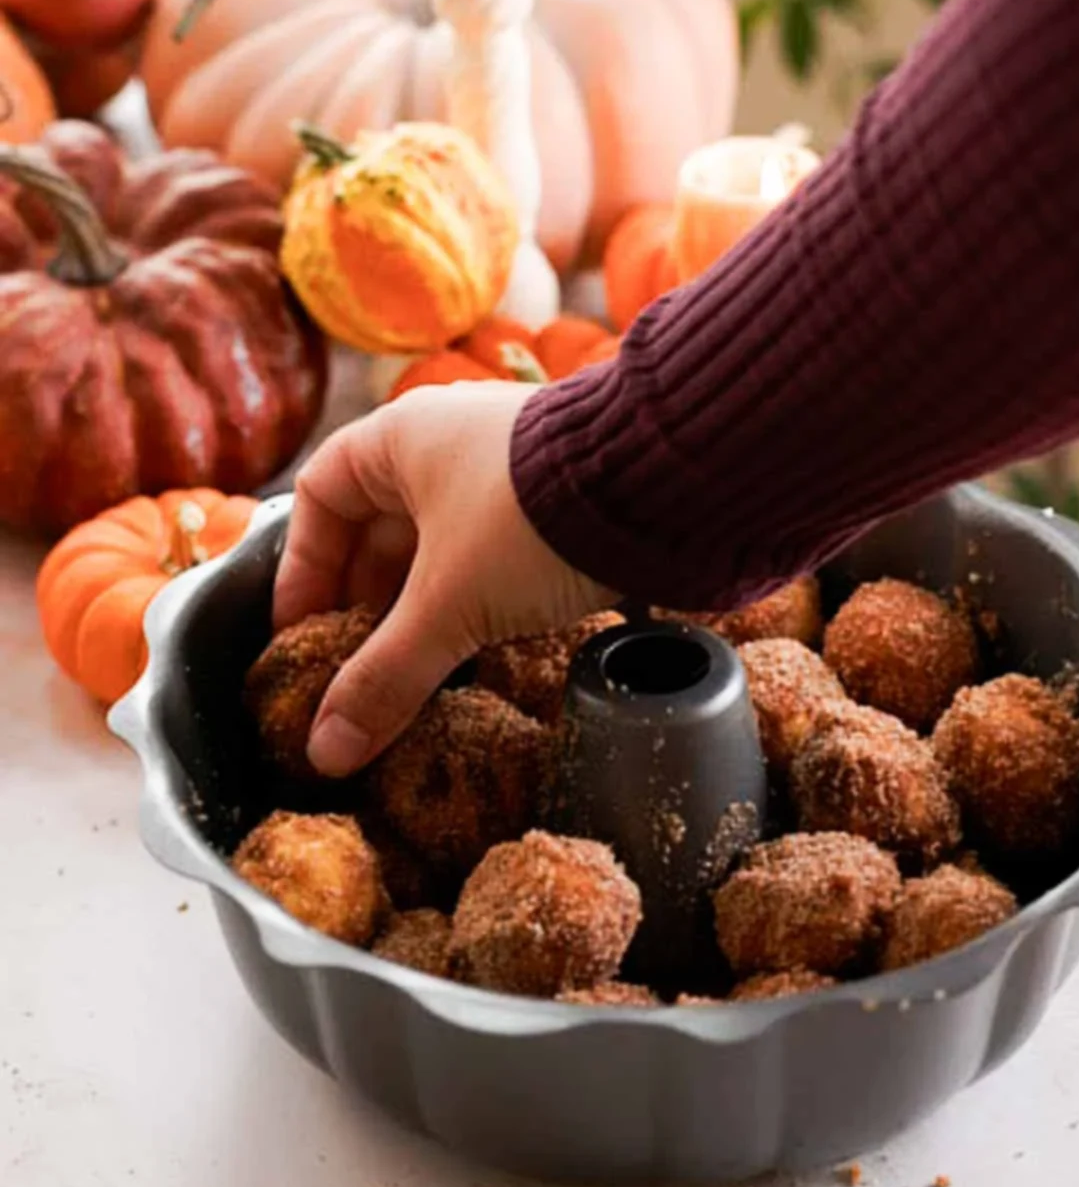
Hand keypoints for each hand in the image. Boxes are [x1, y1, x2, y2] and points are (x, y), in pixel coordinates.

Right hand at [274, 382, 614, 777]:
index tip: (300, 633)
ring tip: (418, 671)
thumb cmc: (536, 516)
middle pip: (380, 524)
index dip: (302, 567)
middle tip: (357, 668)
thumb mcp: (448, 606)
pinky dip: (478, 597)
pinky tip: (483, 648)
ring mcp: (509, 465)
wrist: (669, 480)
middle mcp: (450, 439)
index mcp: (401, 437)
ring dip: (425, 605)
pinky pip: (495, 550)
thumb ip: (384, 678)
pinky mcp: (560, 496)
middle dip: (366, 600)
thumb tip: (327, 750)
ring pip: (442, 541)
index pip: (320, 496)